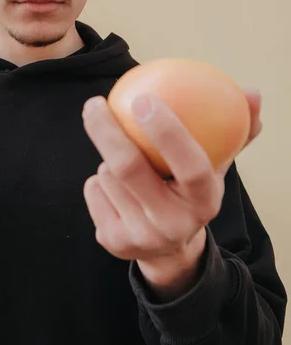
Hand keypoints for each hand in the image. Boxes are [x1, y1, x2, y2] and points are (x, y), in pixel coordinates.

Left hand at [82, 87, 261, 298]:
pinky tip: (114, 183)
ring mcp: (139, 236)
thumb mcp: (217, 166)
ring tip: (125, 159)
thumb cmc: (192, 191)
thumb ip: (235, 131)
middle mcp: (172, 224)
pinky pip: (93, 189)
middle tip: (95, 103)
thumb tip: (252, 92)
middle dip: (105, 130)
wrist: (171, 252)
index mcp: (204, 203)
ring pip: (107, 174)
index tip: (143, 98)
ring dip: (109, 156)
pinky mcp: (112, 242)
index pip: (190, 166)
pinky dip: (100, 177)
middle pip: (128, 168)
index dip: (167, 132)